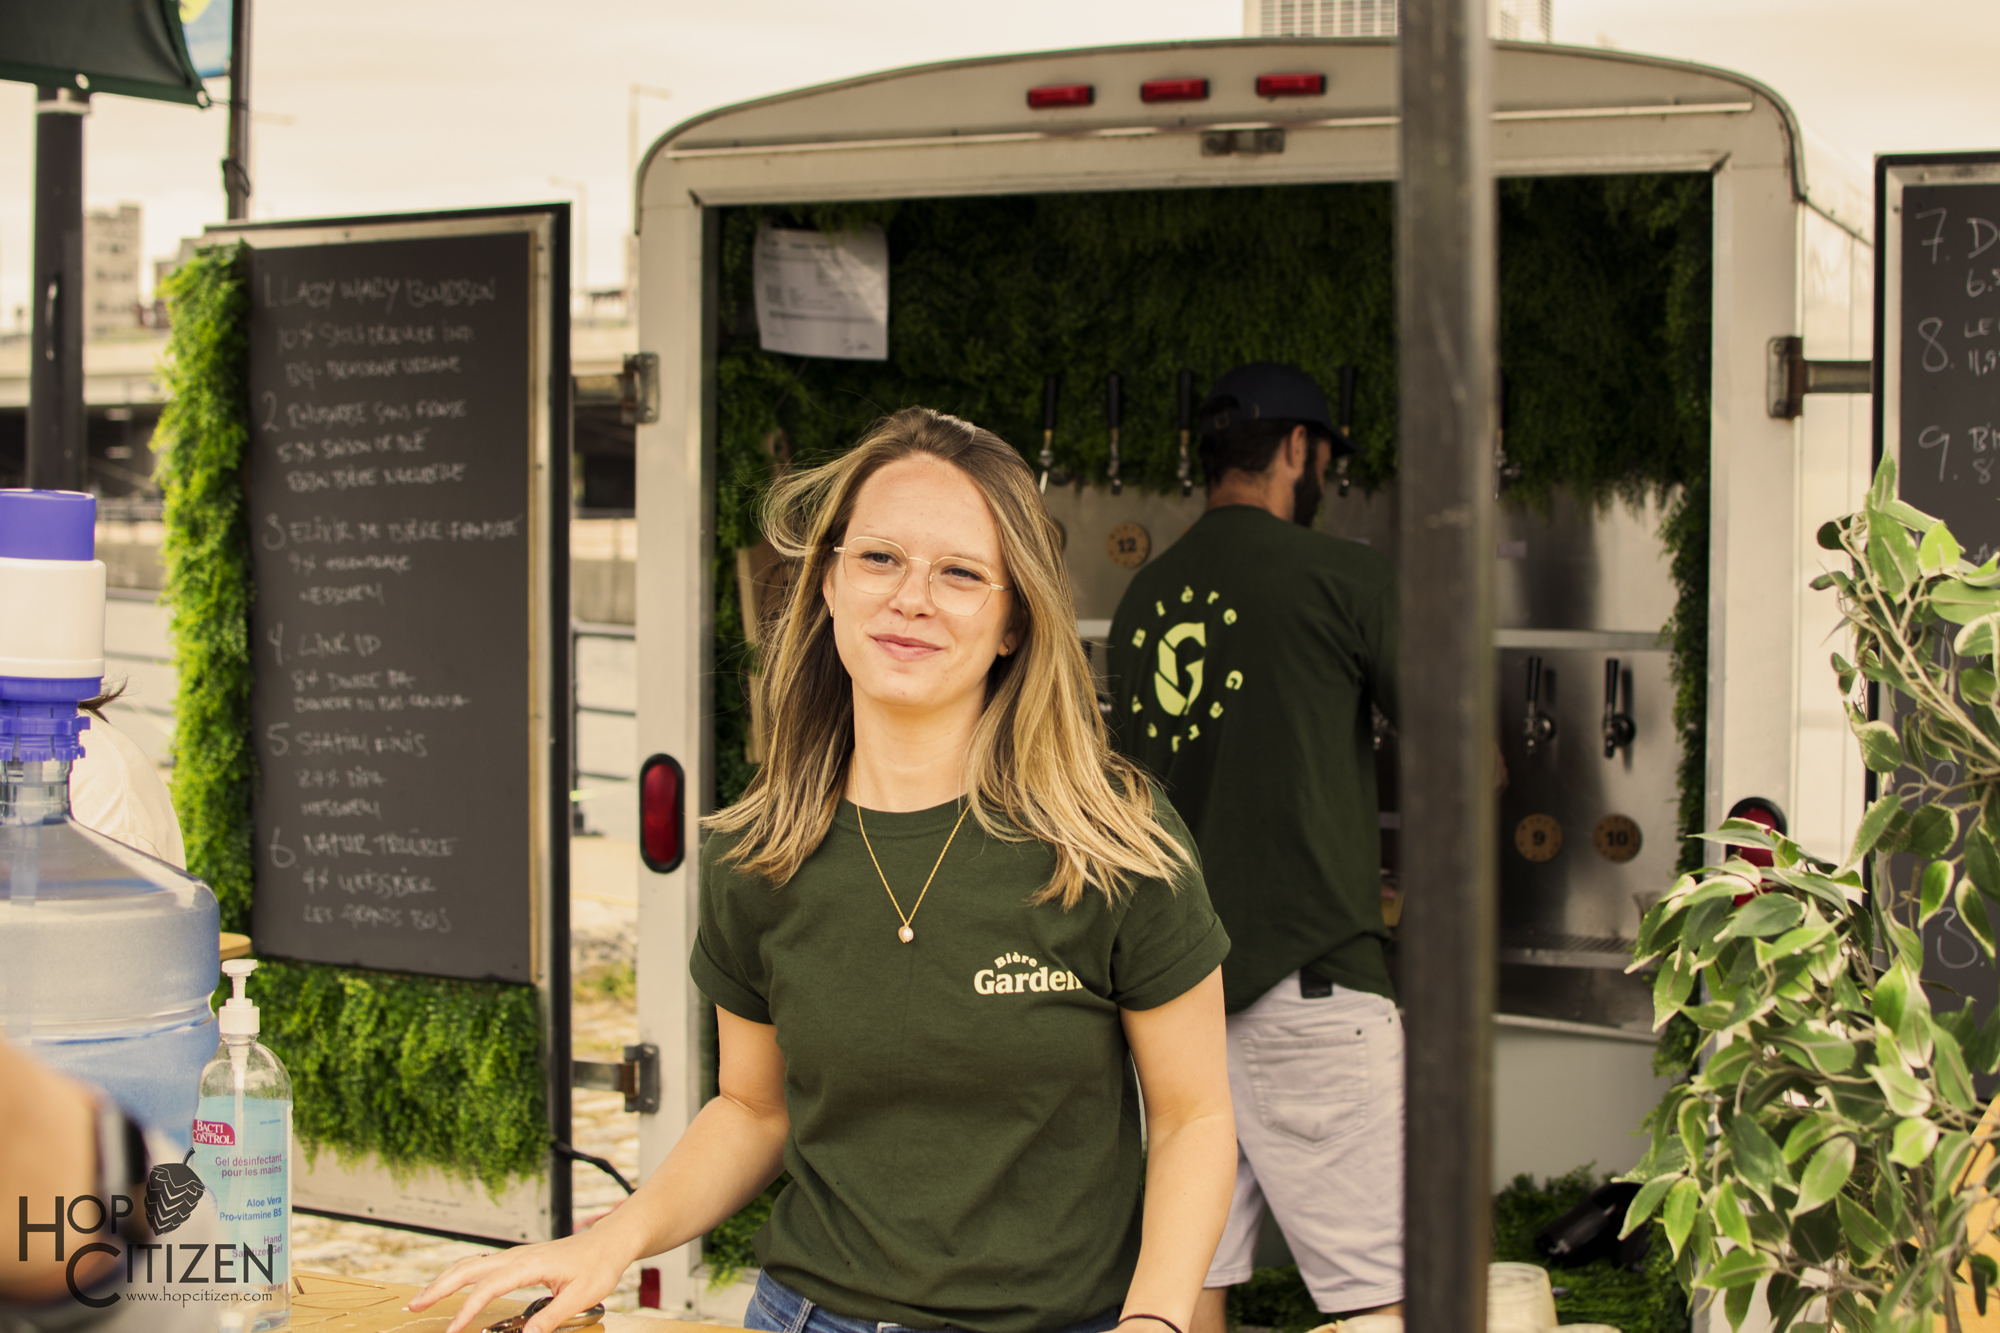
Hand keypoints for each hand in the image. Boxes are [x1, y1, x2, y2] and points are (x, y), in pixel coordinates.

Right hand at [407, 1228, 633, 1332]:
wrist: (609, 1242)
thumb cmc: (599, 1265)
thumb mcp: (582, 1296)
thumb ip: (551, 1317)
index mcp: (530, 1264)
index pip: (489, 1287)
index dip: (468, 1309)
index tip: (452, 1330)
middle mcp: (517, 1257)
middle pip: (468, 1268)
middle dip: (439, 1287)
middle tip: (414, 1307)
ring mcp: (516, 1256)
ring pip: (471, 1264)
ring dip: (445, 1280)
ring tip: (422, 1299)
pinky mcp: (518, 1260)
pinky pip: (482, 1266)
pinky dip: (461, 1276)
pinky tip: (452, 1288)